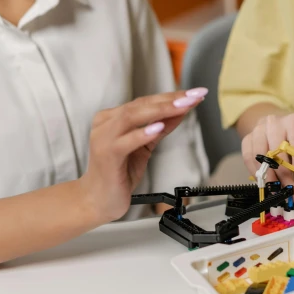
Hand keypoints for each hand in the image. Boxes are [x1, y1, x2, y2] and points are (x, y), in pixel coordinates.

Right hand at [79, 88, 205, 223]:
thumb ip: (160, 128)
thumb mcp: (145, 146)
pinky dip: (143, 133)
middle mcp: (105, 123)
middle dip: (170, 100)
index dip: (171, 97)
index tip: (194, 94)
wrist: (99, 200)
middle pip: (141, 105)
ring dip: (160, 110)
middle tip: (194, 96)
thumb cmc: (119, 173)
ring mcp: (104, 138)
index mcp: (112, 118)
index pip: (145, 101)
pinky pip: (126, 141)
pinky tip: (159, 128)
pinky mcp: (106, 154)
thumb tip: (182, 110)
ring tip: (182, 106)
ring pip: (132, 116)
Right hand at [241, 113, 293, 196]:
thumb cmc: (292, 138)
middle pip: (278, 152)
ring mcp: (258, 129)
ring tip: (277, 190)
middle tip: (290, 191)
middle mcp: (274, 122)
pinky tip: (264, 182)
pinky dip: (256, 173)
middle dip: (285, 176)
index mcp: (293, 121)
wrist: (274, 125)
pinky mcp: (247, 138)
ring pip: (262, 156)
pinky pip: (249, 158)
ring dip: (269, 177)